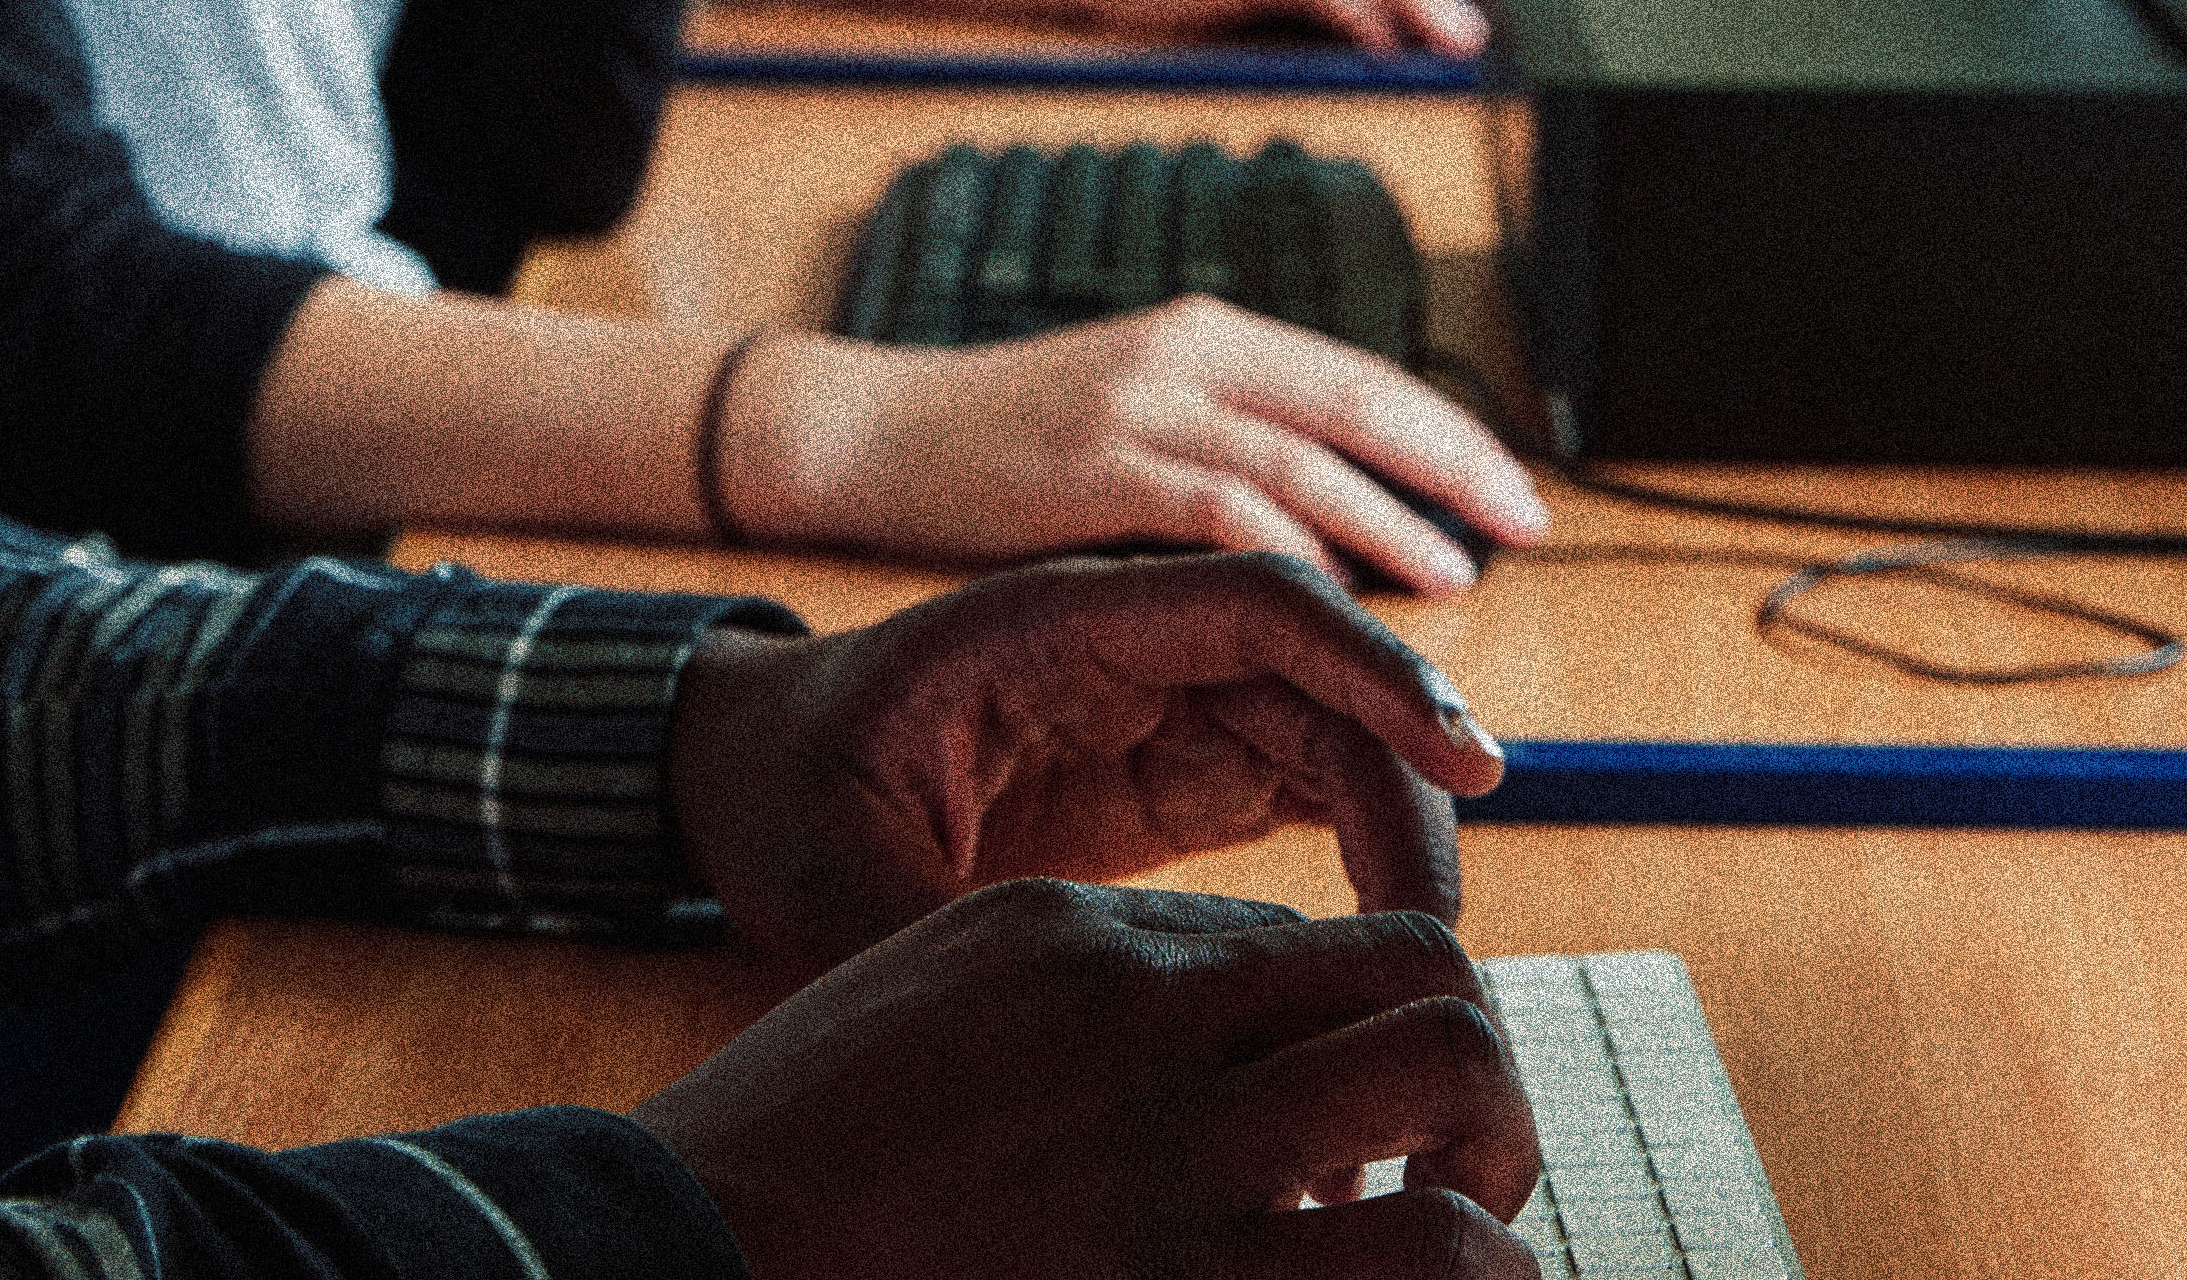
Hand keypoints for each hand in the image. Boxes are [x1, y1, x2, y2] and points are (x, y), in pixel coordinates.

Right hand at [636, 884, 1538, 1279]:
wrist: (697, 1257)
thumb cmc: (804, 1155)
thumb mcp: (938, 1004)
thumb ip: (1080, 994)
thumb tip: (1234, 1013)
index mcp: (1079, 938)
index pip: (1306, 940)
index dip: (1350, 1030)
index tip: (1337, 1124)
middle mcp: (1151, 1016)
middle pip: (1422, 968)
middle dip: (1472, 1062)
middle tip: (1454, 1162)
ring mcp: (1177, 1151)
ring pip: (1451, 1071)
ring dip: (1489, 1154)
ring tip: (1460, 1227)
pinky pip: (1418, 1251)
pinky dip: (1467, 1265)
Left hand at [660, 550, 1508, 961]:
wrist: (744, 777)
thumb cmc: (782, 793)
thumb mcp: (835, 879)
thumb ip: (944, 947)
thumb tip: (1047, 1058)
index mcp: (1054, 623)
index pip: (1256, 602)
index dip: (1376, 664)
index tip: (1464, 755)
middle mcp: (1129, 645)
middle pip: (1320, 673)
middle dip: (1403, 778)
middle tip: (1435, 932)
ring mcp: (1158, 703)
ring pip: (1327, 732)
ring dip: (1391, 823)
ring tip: (1412, 959)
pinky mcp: (1170, 770)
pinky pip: (1299, 784)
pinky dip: (1355, 851)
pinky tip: (1370, 947)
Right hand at [751, 306, 1549, 592]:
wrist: (875, 431)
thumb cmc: (1003, 441)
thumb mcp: (1133, 417)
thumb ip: (1225, 449)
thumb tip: (1335, 526)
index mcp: (1207, 336)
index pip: (1362, 376)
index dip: (1450, 436)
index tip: (1516, 493)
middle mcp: (1188, 354)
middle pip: (1358, 402)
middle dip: (1454, 466)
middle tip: (1527, 526)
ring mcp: (1141, 405)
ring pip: (1303, 457)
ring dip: (1389, 520)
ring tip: (1453, 575)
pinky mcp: (1097, 466)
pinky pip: (1219, 506)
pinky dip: (1285, 547)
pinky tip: (1329, 593)